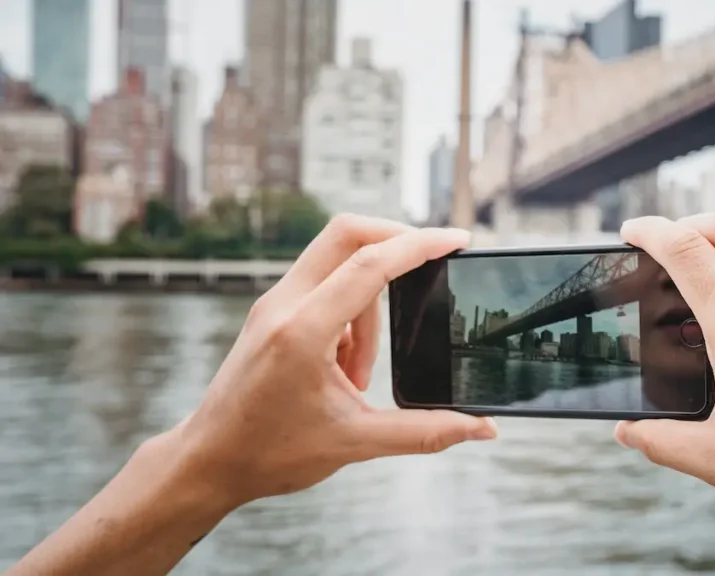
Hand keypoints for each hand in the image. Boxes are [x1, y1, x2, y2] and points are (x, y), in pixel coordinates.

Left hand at [173, 215, 496, 507]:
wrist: (207, 462)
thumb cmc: (270, 453)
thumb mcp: (355, 443)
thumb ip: (425, 432)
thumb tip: (482, 428)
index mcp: (303, 330)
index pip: (371, 263)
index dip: (421, 245)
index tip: (458, 240)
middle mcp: (283, 305)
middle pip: (347, 232)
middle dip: (397, 239)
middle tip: (432, 265)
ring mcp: (273, 304)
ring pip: (337, 262)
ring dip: (371, 302)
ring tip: (363, 374)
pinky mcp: (271, 312)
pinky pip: (322, 285)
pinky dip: (350, 312)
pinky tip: (345, 369)